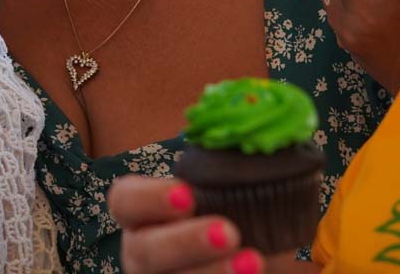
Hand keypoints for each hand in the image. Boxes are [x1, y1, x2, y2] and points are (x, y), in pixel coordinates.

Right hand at [109, 176, 264, 273]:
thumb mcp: (224, 195)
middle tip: (228, 231)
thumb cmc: (228, 217)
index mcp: (142, 213)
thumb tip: (274, 139)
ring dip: (212, 272)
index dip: (150, 198)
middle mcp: (141, 250)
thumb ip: (235, 173)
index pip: (125, 200)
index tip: (187, 194)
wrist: (243, 260)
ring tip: (254, 261)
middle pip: (145, 250)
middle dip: (186, 242)